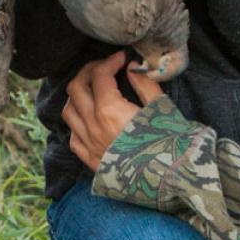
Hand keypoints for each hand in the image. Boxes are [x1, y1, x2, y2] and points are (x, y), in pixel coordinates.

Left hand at [62, 52, 163, 169]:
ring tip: (93, 90)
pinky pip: (73, 137)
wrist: (171, 180)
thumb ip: (144, 84)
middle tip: (105, 68)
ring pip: (68, 111)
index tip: (121, 58)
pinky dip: (77, 123)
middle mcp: (93, 126)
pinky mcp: (91, 161)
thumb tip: (132, 68)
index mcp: (109, 110)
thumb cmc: (170, 144)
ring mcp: (89, 144)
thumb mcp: (161, 108)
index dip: (110, 61)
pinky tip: (90, 119)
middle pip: (76, 88)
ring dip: (78, 96)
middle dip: (89, 72)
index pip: (99, 75)